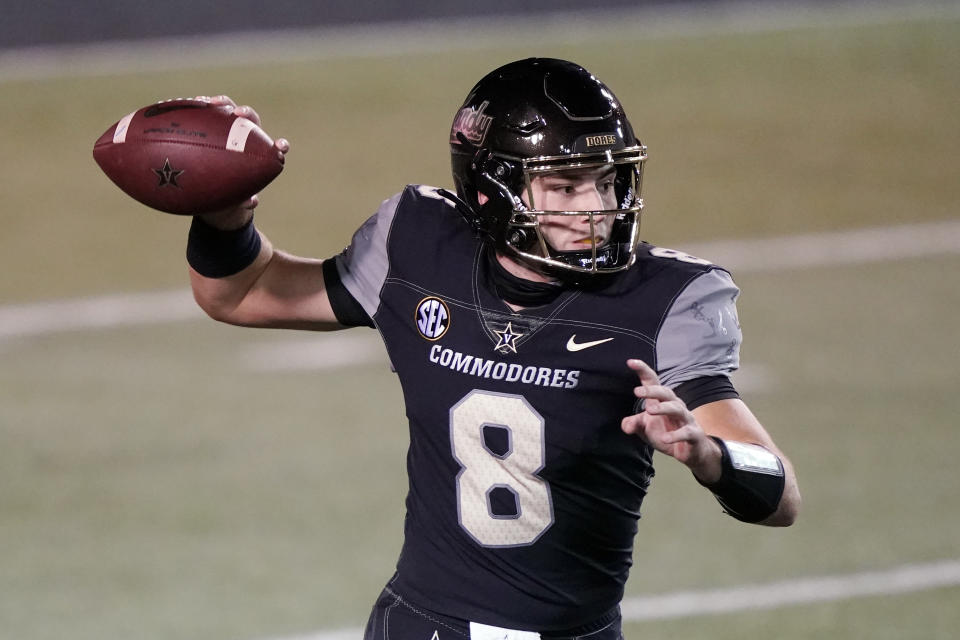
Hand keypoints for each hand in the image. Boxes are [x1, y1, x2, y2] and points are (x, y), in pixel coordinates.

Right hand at [195, 95, 290, 228]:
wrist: (213, 186)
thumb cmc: (231, 193)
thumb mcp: (237, 198)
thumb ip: (245, 200)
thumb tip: (251, 202)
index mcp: (259, 154)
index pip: (274, 147)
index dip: (279, 146)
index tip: (281, 147)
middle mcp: (247, 136)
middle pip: (251, 119)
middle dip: (245, 113)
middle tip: (237, 113)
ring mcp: (228, 127)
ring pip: (227, 110)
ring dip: (220, 103)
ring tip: (207, 102)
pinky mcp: (211, 124)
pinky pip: (205, 114)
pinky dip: (198, 108)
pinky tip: (186, 105)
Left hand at [621, 359, 721, 483]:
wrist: (691, 452)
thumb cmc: (667, 434)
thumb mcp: (645, 429)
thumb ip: (634, 424)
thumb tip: (626, 425)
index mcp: (662, 401)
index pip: (653, 382)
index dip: (643, 370)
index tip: (630, 362)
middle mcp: (675, 406)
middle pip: (666, 393)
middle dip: (652, 390)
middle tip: (637, 392)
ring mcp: (686, 419)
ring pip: (677, 409)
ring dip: (663, 408)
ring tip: (650, 410)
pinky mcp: (694, 434)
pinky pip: (686, 432)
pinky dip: (676, 435)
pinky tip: (665, 439)